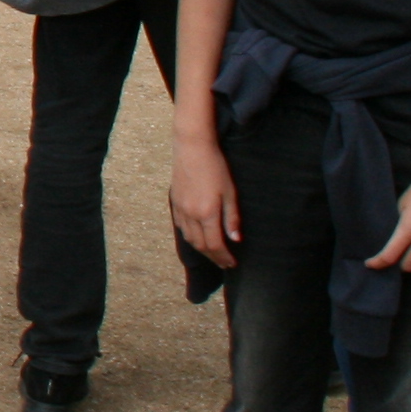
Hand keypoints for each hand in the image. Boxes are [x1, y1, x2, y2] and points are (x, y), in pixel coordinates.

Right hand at [170, 137, 240, 269]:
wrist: (192, 148)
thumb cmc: (215, 167)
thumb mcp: (229, 192)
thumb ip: (231, 218)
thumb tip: (235, 239)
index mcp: (207, 213)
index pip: (215, 245)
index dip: (224, 257)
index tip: (232, 263)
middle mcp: (191, 215)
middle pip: (201, 245)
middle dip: (213, 257)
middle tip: (224, 262)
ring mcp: (180, 209)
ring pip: (189, 238)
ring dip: (202, 249)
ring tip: (213, 253)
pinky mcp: (175, 202)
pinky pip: (181, 227)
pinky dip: (190, 236)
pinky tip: (197, 236)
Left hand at [369, 155, 410, 273]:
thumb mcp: (403, 203)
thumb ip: (399, 222)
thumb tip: (393, 236)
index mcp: (408, 228)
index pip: (389, 256)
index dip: (377, 263)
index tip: (370, 264)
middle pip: (409, 266)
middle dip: (397, 265)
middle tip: (394, 258)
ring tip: (410, 259)